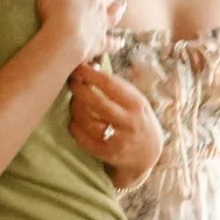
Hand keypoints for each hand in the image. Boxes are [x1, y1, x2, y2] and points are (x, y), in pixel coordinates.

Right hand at [37, 0, 123, 69]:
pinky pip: (112, 42)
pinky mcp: (101, 42)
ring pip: (114, 14)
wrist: (65, 38)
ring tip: (122, 5)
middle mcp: (98, 3)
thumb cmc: (55, 7)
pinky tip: (121, 42)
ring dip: (117, 9)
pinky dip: (116, 42)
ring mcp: (102, 23)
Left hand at [68, 61, 162, 189]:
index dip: (91, 74)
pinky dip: (75, 128)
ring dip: (76, 109)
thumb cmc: (138, 119)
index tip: (78, 66)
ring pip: (88, 121)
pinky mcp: (108, 154)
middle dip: (80, 90)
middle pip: (97, 103)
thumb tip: (91, 66)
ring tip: (73, 102)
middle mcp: (129, 122)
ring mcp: (119, 140)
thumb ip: (118, 87)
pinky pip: (84, 139)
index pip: (111, 84)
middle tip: (71, 82)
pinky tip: (74, 122)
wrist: (148, 154)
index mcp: (137, 104)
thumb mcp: (137, 101)